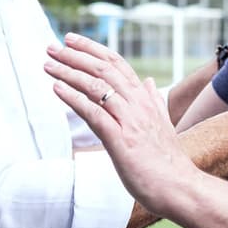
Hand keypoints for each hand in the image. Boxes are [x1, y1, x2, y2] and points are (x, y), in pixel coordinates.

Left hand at [44, 36, 193, 211]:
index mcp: (145, 99)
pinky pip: (93, 112)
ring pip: (96, 86)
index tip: (71, 41)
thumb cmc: (167, 161)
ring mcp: (129, 120)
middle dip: (75, 55)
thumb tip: (149, 82)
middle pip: (103, 69)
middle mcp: (137, 104)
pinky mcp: (120, 139)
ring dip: (69, 72)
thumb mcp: (163, 124)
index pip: (117, 63)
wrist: (179, 187)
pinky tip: (57, 89)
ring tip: (48, 66)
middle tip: (51, 48)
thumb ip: (155, 101)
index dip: (92, 49)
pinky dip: (73, 98)